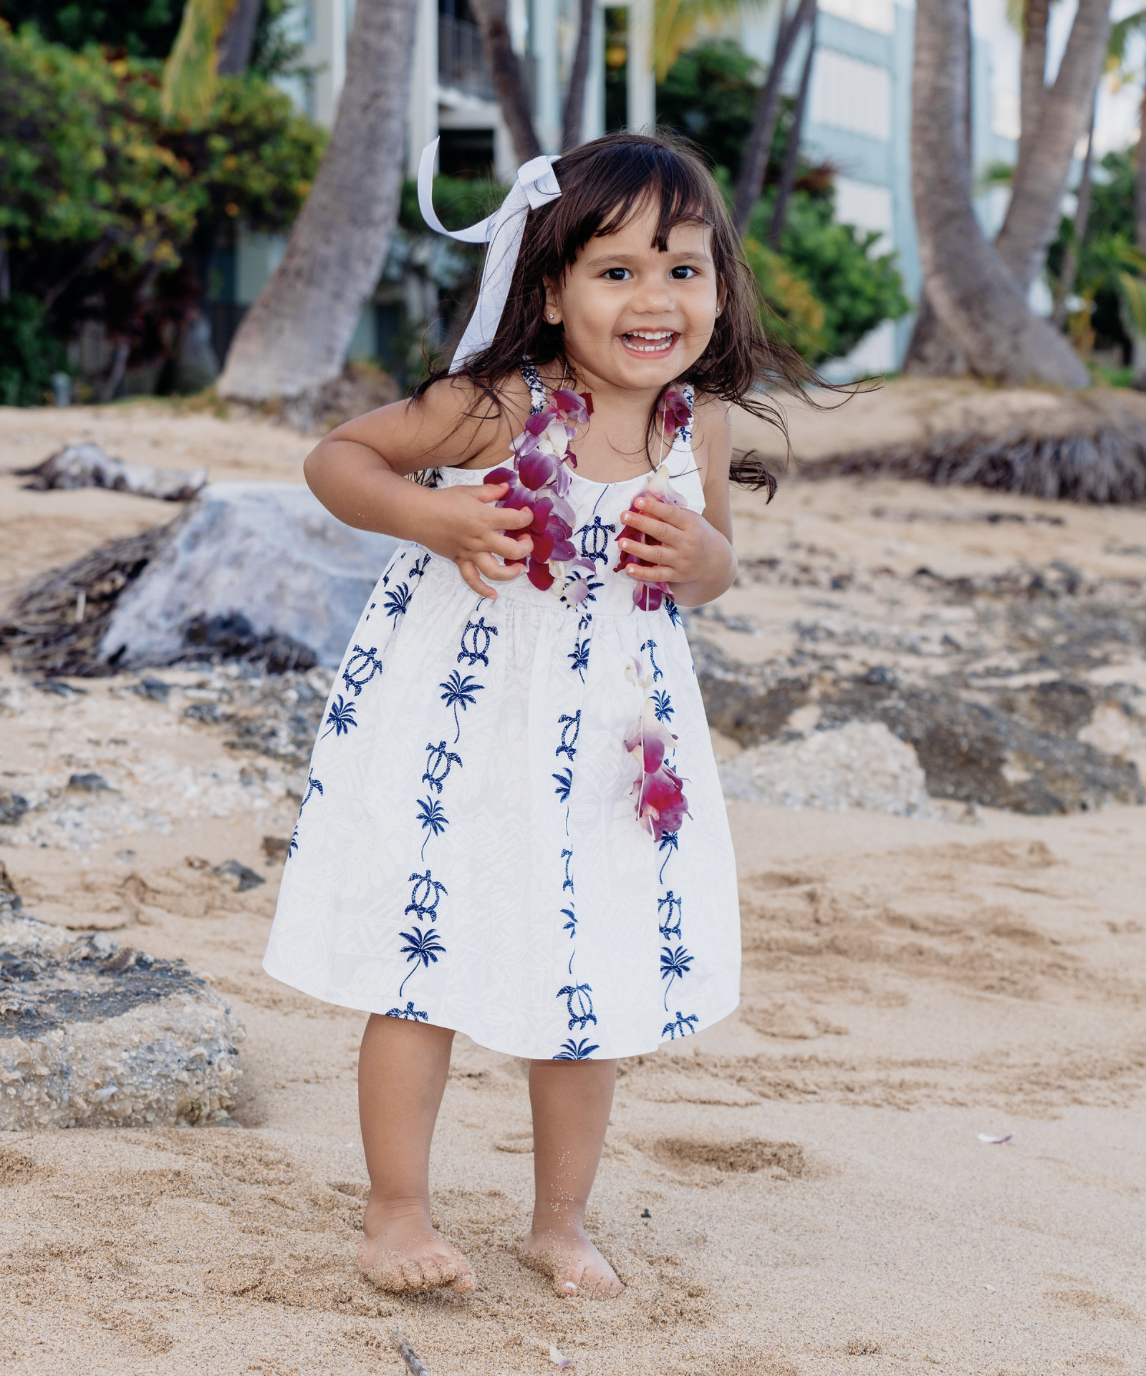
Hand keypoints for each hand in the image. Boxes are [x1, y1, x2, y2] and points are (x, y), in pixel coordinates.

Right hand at [421, 482, 533, 598]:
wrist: (419, 514)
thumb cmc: (443, 501)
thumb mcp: (470, 491)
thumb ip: (491, 491)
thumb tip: (506, 489)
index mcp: (485, 518)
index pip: (516, 521)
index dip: (527, 517)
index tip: (527, 514)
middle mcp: (480, 538)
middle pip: (512, 550)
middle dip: (525, 547)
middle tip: (526, 541)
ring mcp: (470, 552)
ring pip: (495, 571)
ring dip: (511, 573)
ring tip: (518, 568)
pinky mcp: (460, 560)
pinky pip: (472, 580)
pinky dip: (482, 590)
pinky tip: (493, 595)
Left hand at [616, 494, 733, 599]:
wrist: (715, 561)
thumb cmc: (697, 533)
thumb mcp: (689, 518)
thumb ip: (669, 510)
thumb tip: (646, 496)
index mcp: (690, 524)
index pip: (670, 514)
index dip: (654, 507)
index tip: (637, 501)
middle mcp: (686, 542)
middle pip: (661, 532)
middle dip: (641, 523)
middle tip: (624, 516)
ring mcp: (680, 560)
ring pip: (656, 554)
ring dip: (637, 548)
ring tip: (621, 542)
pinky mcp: (676, 575)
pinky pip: (657, 575)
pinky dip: (642, 573)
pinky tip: (629, 568)